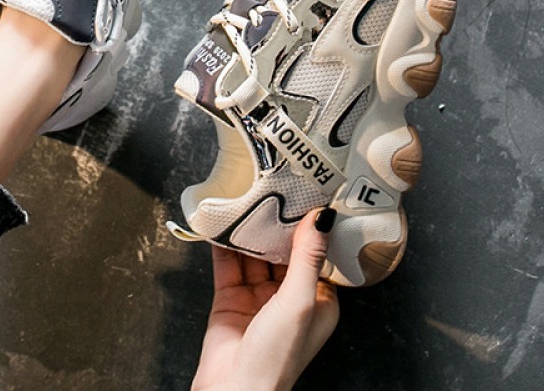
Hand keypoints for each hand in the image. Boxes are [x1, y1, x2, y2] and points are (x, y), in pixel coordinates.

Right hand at [191, 208, 339, 390]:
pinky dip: (224, 242)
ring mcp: (257, 297)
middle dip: (277, 222)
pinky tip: (221, 221)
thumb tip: (322, 217)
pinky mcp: (230, 297)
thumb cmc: (276, 359)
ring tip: (246, 196)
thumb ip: (308, 256)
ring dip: (249, 228)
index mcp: (316, 301)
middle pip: (282, 249)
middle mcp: (288, 297)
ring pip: (254, 252)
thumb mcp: (299, 301)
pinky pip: (227, 262)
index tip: (308, 194)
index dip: (312, 226)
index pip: (316, 254)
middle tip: (273, 185)